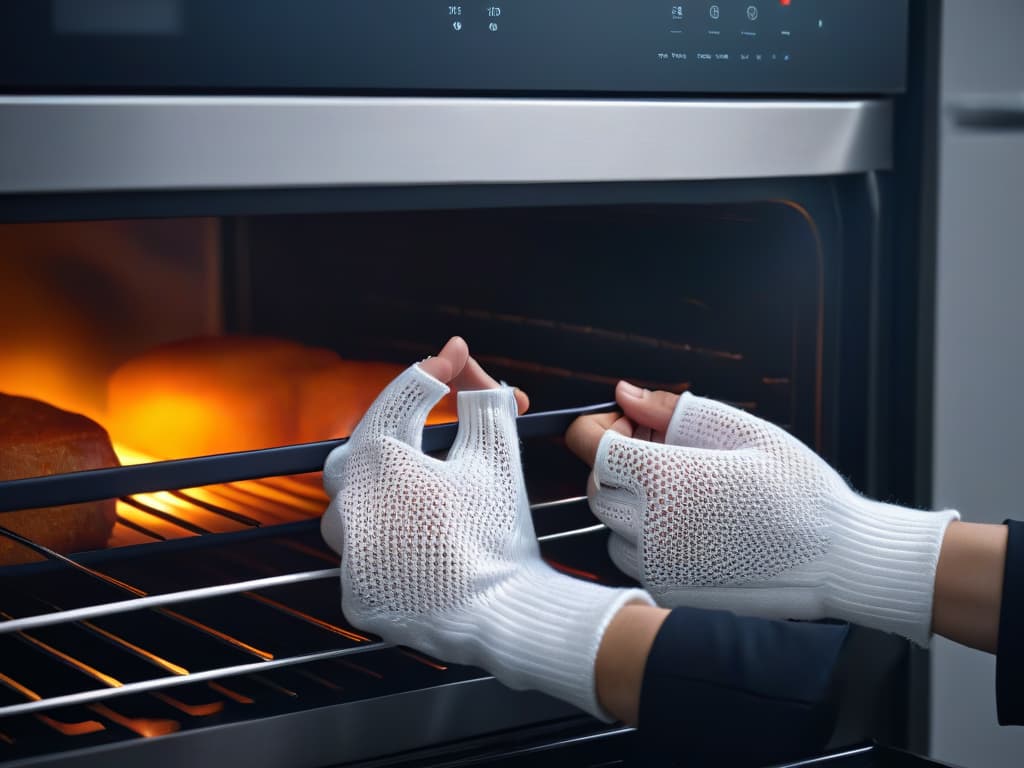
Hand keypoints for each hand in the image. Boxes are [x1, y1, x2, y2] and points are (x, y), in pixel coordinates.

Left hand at [321, 339, 650, 718]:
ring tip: (428, 488)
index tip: (456, 356)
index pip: (401, 397)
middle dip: (398, 429)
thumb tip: (471, 365)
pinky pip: (362, 552)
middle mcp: (349, 504)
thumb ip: (481, 399)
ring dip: (384, 489)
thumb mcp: (495, 453)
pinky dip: (386, 539)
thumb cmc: (497, 533)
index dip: (436, 369)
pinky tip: (419, 537)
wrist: (503, 614)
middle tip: (435, 422)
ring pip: (352, 503)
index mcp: (379, 462)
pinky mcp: (355, 592)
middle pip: (364, 446)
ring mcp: (347, 554)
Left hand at [568, 382, 958, 645]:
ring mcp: (657, 564)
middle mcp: (650, 525)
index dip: (607, 429)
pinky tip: (691, 527)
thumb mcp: (743, 430)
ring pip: (610, 527)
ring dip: (631, 506)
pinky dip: (646, 542)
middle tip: (665, 455)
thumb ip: (672, 409)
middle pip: (596, 487)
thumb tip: (625, 392)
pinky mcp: (668, 590)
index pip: (591, 446)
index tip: (636, 427)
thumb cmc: (798, 489)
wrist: (837, 559)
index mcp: (664, 478)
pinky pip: (632, 561)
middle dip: (618, 467)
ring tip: (683, 495)